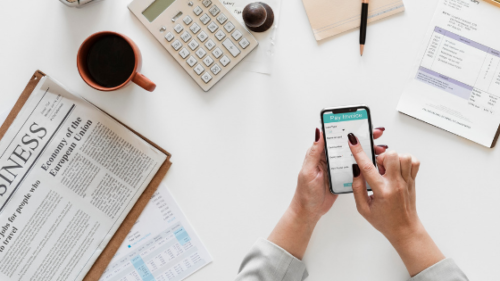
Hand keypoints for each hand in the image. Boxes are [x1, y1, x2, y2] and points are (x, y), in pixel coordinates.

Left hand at [290, 127, 387, 221]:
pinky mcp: (343, 177)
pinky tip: (374, 162)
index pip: (334, 136)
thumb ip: (314, 152)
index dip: (346, 128)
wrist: (310, 211)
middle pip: (347, 144)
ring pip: (354, 155)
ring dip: (366, 151)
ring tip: (379, 148)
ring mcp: (337, 168)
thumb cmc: (305, 193)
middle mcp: (329, 158)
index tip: (359, 124)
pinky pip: (356, 168)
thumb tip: (318, 132)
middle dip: (362, 138)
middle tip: (375, 134)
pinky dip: (365, 164)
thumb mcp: (309, 170)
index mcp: (320, 154)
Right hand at [348, 133, 443, 275]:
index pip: (367, 167)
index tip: (353, 140)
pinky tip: (397, 169)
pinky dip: (405, 160)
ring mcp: (407, 181)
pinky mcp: (413, 180)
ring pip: (404, 156)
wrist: (404, 229)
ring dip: (393, 158)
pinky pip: (414, 162)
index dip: (358, 152)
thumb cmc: (384, 220)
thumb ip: (357, 188)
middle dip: (380, 157)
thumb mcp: (363, 208)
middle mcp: (396, 184)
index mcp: (382, 191)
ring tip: (388, 169)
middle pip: (390, 156)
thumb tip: (356, 170)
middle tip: (378, 168)